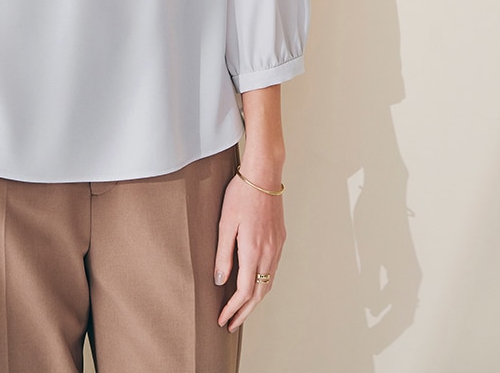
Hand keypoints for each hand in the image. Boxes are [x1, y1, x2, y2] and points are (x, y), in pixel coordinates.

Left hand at [214, 173, 285, 331]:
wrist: (264, 175)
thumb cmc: (241, 194)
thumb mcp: (225, 224)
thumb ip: (223, 255)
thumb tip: (219, 281)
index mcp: (253, 251)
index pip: (243, 292)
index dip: (232, 309)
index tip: (222, 319)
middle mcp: (269, 252)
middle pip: (259, 293)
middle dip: (245, 312)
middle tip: (231, 324)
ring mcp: (277, 246)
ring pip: (268, 283)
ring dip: (255, 300)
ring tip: (241, 309)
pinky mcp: (280, 239)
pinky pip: (272, 269)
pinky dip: (263, 283)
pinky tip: (254, 283)